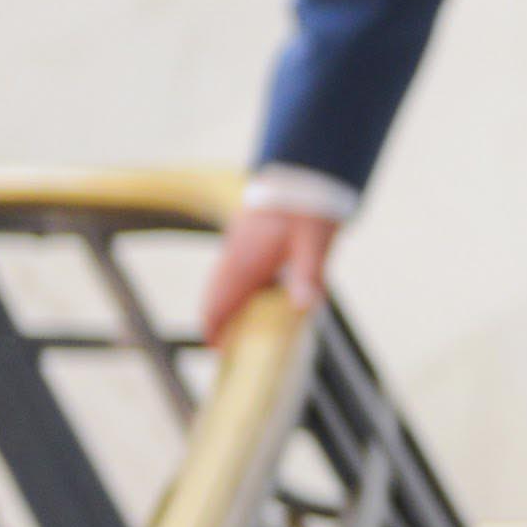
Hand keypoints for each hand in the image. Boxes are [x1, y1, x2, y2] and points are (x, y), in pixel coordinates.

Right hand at [200, 202, 338, 345]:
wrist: (301, 173)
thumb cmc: (306, 210)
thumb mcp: (314, 244)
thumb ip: (308, 276)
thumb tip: (305, 306)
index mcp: (246, 265)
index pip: (216, 306)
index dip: (214, 331)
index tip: (220, 352)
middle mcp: (234, 258)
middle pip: (212, 298)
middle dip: (216, 323)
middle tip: (226, 348)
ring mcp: (236, 247)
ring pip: (218, 284)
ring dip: (222, 306)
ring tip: (235, 328)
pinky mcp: (243, 239)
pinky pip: (228, 272)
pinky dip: (231, 290)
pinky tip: (251, 297)